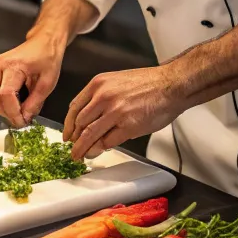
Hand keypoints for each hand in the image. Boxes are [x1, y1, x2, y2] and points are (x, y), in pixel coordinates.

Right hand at [0, 32, 64, 126]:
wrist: (44, 40)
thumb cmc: (49, 57)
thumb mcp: (48, 82)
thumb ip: (35, 102)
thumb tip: (25, 118)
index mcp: (14, 65)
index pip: (6, 95)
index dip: (13, 112)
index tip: (22, 123)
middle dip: (6, 113)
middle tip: (20, 121)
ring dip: (3, 108)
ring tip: (19, 112)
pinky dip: (3, 100)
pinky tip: (16, 103)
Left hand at [63, 66, 186, 160]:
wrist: (170, 84)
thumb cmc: (148, 83)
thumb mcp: (116, 81)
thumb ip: (100, 97)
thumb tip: (88, 118)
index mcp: (98, 84)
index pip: (75, 107)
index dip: (68, 125)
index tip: (67, 134)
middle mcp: (104, 97)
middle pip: (80, 123)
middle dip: (74, 139)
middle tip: (73, 148)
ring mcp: (115, 112)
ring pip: (90, 135)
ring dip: (83, 148)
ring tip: (80, 155)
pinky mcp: (128, 126)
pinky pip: (108, 141)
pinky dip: (102, 148)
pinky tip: (101, 150)